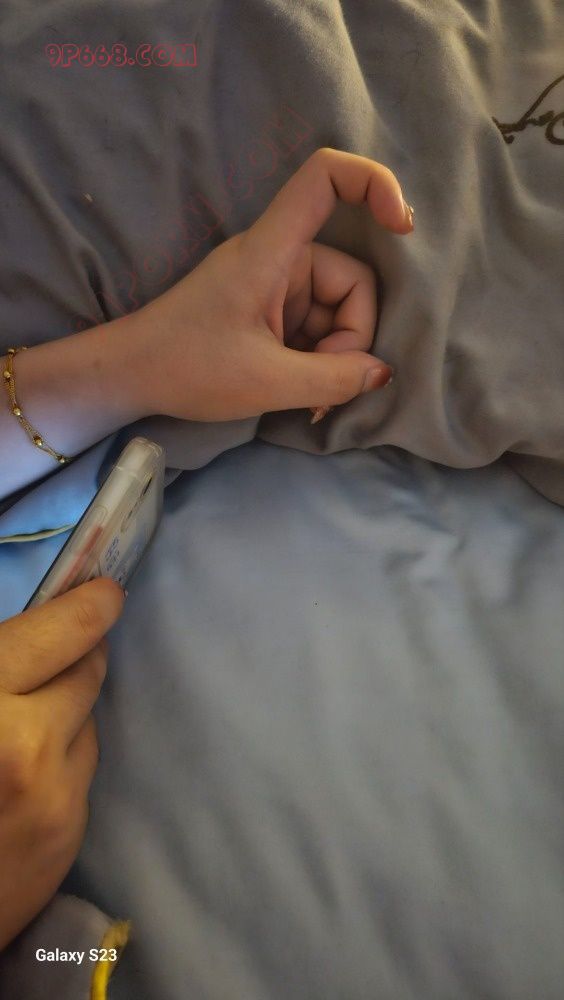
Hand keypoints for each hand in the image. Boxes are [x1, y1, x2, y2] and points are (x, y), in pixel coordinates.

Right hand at [0, 578, 124, 949]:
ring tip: (27, 722)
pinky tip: (22, 776)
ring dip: (68, 711)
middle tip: (64, 647)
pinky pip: (82, 772)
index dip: (88, 605)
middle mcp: (26, 745)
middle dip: (79, 653)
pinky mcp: (69, 839)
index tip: (105, 592)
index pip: (61, 631)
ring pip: (90, 722)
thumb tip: (33, 633)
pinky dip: (62, 761)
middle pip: (89, 671)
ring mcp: (55, 798)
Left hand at [132, 147, 413, 422]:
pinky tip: (303, 394)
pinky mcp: (268, 310)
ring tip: (307, 398)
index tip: (402, 227)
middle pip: (351, 279)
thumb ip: (334, 379)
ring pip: (337, 311)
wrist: (128, 377)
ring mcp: (274, 285)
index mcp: (271, 251)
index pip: (326, 177)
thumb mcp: (267, 382)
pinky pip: (316, 327)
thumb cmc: (187, 368)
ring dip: (333, 356)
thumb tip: (381, 372)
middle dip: (351, 336)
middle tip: (323, 384)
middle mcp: (278, 257)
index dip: (374, 184)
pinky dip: (317, 360)